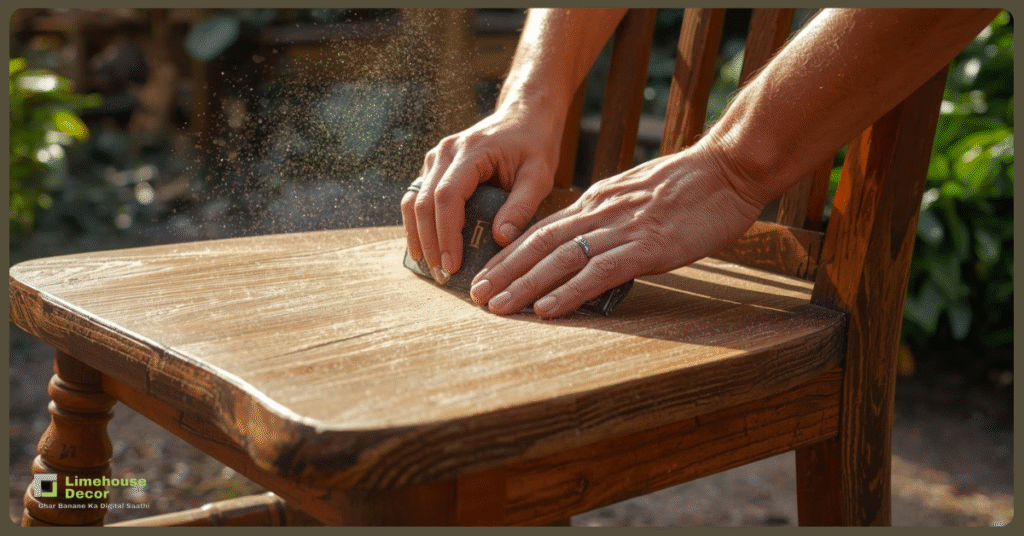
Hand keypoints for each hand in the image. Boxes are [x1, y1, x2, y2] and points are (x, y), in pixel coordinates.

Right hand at [400, 105, 561, 284]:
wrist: (525, 114)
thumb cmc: (535, 143)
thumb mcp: (539, 175)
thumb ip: (522, 206)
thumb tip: (500, 238)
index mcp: (471, 151)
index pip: (448, 196)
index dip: (446, 233)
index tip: (453, 264)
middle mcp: (446, 151)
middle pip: (424, 201)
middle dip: (430, 242)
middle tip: (442, 275)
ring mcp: (436, 157)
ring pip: (413, 200)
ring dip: (418, 236)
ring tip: (431, 267)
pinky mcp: (435, 167)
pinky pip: (418, 197)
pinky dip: (419, 224)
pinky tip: (426, 248)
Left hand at [467, 146, 765, 317]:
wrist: (730, 168)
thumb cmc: (692, 186)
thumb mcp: (639, 197)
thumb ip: (612, 217)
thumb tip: (592, 243)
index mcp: (597, 201)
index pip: (543, 230)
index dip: (511, 255)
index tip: (487, 275)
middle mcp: (600, 213)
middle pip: (539, 244)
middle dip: (504, 272)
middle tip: (476, 296)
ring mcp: (622, 230)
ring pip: (559, 259)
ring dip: (524, 285)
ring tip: (496, 307)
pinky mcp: (647, 247)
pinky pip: (598, 272)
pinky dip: (569, 292)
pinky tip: (546, 309)